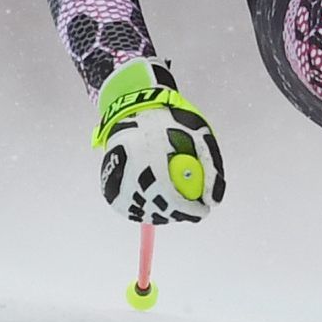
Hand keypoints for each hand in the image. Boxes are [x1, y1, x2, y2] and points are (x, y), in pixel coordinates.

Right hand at [93, 58, 225, 223]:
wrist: (137, 109)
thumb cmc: (172, 122)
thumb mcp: (199, 136)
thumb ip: (210, 169)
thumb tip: (213, 201)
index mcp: (149, 157)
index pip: (170, 197)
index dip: (189, 210)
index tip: (202, 211)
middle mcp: (127, 171)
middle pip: (155, 209)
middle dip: (178, 212)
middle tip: (192, 209)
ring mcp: (114, 181)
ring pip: (143, 212)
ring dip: (162, 211)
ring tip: (174, 194)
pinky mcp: (109, 187)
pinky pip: (130, 209)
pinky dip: (146, 207)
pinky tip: (157, 194)